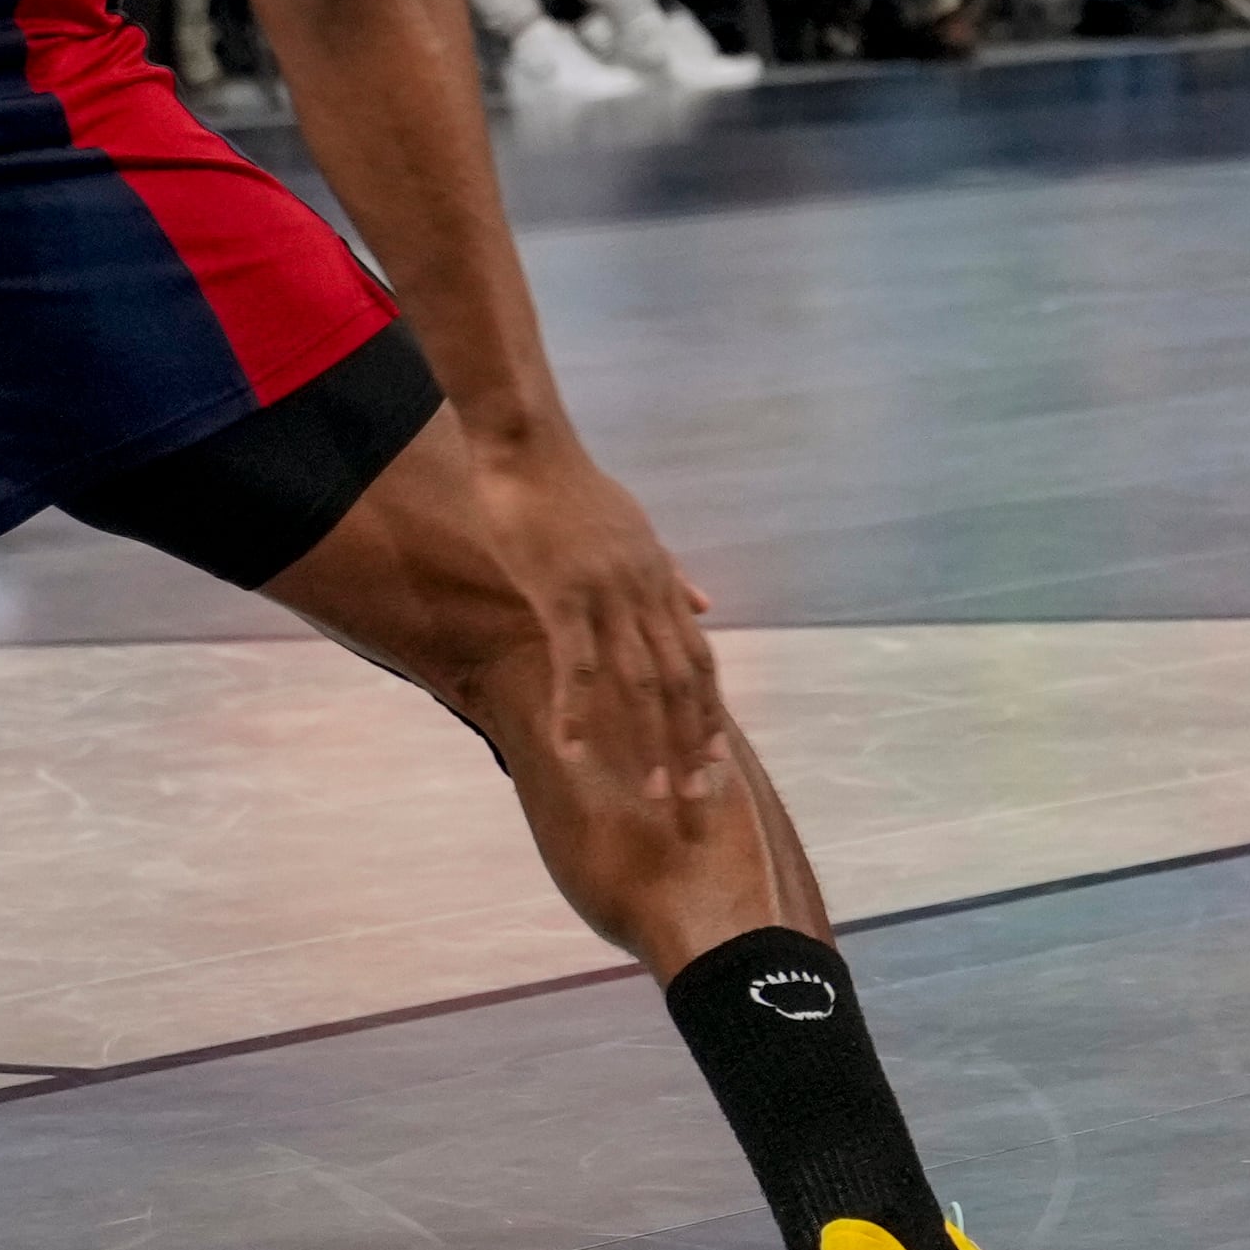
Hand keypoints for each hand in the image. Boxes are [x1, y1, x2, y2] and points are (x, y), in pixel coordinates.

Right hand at [471, 430, 736, 805]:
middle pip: (683, 681)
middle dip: (693, 743)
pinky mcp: (563, 594)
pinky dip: (578, 708)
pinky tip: (573, 751)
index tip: (717, 763)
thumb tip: (707, 605)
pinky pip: (577, 661)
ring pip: (642, 681)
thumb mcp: (639, 534)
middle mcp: (646, 594)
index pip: (700, 660)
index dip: (711, 712)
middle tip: (697, 800)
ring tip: (652, 791)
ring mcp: (608, 595)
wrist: (531, 449)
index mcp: (662, 584)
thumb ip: (672, 577)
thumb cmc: (575, 492)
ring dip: (651, 740)